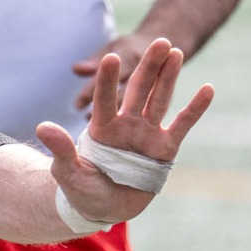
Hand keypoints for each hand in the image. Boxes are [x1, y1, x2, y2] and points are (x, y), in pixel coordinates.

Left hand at [38, 38, 210, 226]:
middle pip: (138, 90)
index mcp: (102, 127)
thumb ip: (61, 150)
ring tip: (176, 51)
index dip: (107, 80)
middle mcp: (126, 124)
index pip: (105, 99)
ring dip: (168, 77)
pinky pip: (182, 125)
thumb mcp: (68, 173)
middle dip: (148, 67)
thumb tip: (43, 127)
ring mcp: (146, 133)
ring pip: (159, 100)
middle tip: (160, 42)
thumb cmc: (81, 189)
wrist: (104, 208)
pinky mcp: (165, 148)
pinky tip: (208, 88)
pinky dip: (195, 108)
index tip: (111, 58)